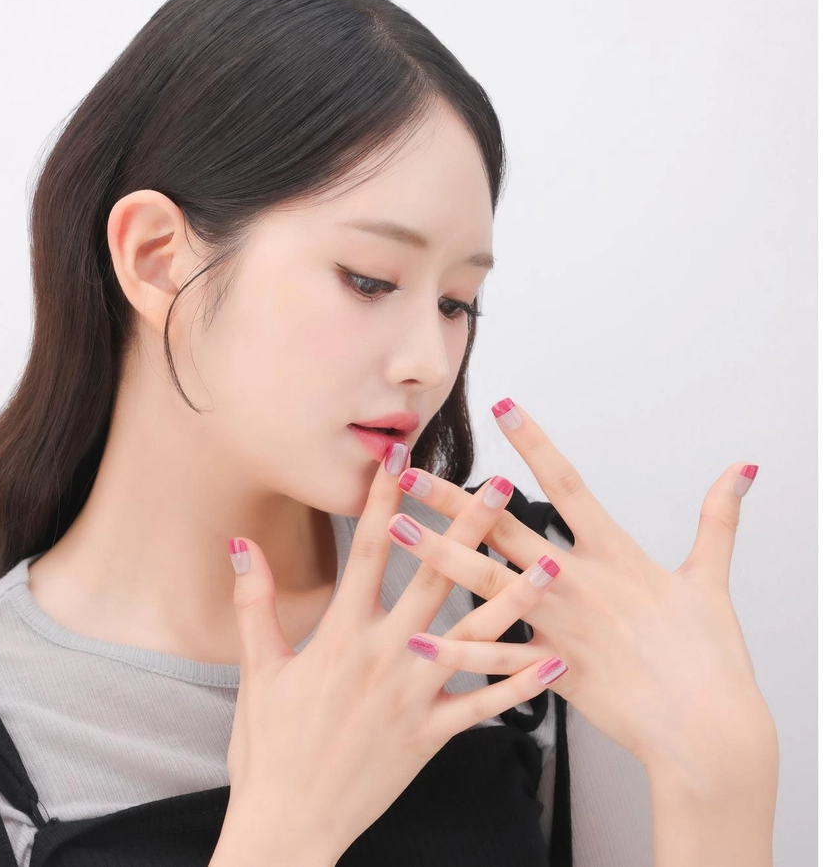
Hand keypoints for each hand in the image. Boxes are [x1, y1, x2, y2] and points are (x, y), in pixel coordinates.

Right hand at [221, 442, 563, 864]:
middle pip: (434, 578)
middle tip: (502, 490)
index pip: (371, 549)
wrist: (289, 824)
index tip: (404, 457)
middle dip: (469, 529)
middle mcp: (385, 656)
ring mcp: (414, 696)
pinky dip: (521, 684)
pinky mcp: (433, 736)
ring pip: (474, 636)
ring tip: (550, 563)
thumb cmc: (268, 749)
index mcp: (341, 634)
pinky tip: (554, 659)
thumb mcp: (257, 671)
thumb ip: (254, 604)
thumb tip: (240, 546)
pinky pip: (485, 707)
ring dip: (514, 597)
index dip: (388, 497)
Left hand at [389, 398, 775, 782]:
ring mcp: (558, 625)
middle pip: (505, 528)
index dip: (533, 441)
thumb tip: (741, 470)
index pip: (567, 482)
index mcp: (614, 553)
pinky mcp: (549, 669)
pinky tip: (415, 634)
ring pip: (486, 582)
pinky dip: (455, 649)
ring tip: (395, 529)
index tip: (502, 406)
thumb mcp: (711, 578)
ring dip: (437, 554)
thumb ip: (717, 519)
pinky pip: (493, 657)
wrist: (707, 730)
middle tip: (409, 472)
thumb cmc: (709, 655)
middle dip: (454, 498)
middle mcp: (576, 582)